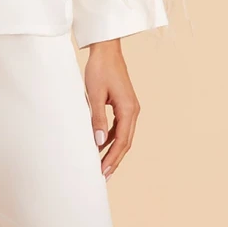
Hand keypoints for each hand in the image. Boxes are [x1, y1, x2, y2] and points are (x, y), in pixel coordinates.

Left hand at [84, 38, 138, 176]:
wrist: (106, 49)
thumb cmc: (99, 69)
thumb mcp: (94, 95)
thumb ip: (97, 119)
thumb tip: (98, 143)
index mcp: (129, 109)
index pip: (121, 141)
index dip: (112, 159)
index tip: (102, 172)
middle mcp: (133, 110)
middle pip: (125, 142)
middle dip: (114, 160)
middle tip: (102, 176)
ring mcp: (129, 108)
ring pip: (123, 136)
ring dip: (113, 151)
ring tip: (101, 166)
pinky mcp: (123, 105)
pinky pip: (119, 127)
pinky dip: (111, 139)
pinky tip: (100, 146)